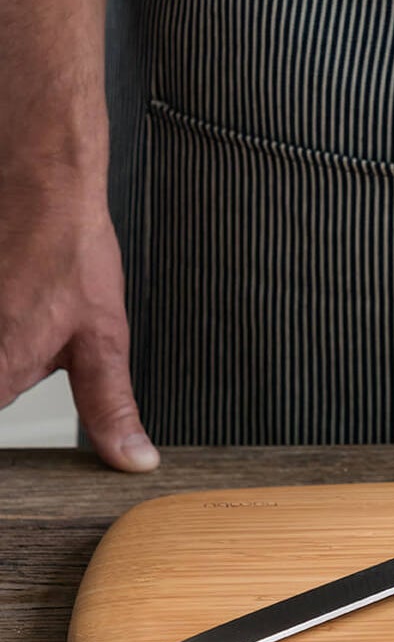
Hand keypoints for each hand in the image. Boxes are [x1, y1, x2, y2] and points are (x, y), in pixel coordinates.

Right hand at [0, 170, 158, 469]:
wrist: (42, 182)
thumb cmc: (70, 250)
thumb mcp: (102, 339)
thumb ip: (109, 406)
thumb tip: (133, 459)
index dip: (13, 419)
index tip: (34, 381)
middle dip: (10, 369)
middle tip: (40, 324)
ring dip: (12, 338)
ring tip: (32, 304)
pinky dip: (6, 319)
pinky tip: (19, 294)